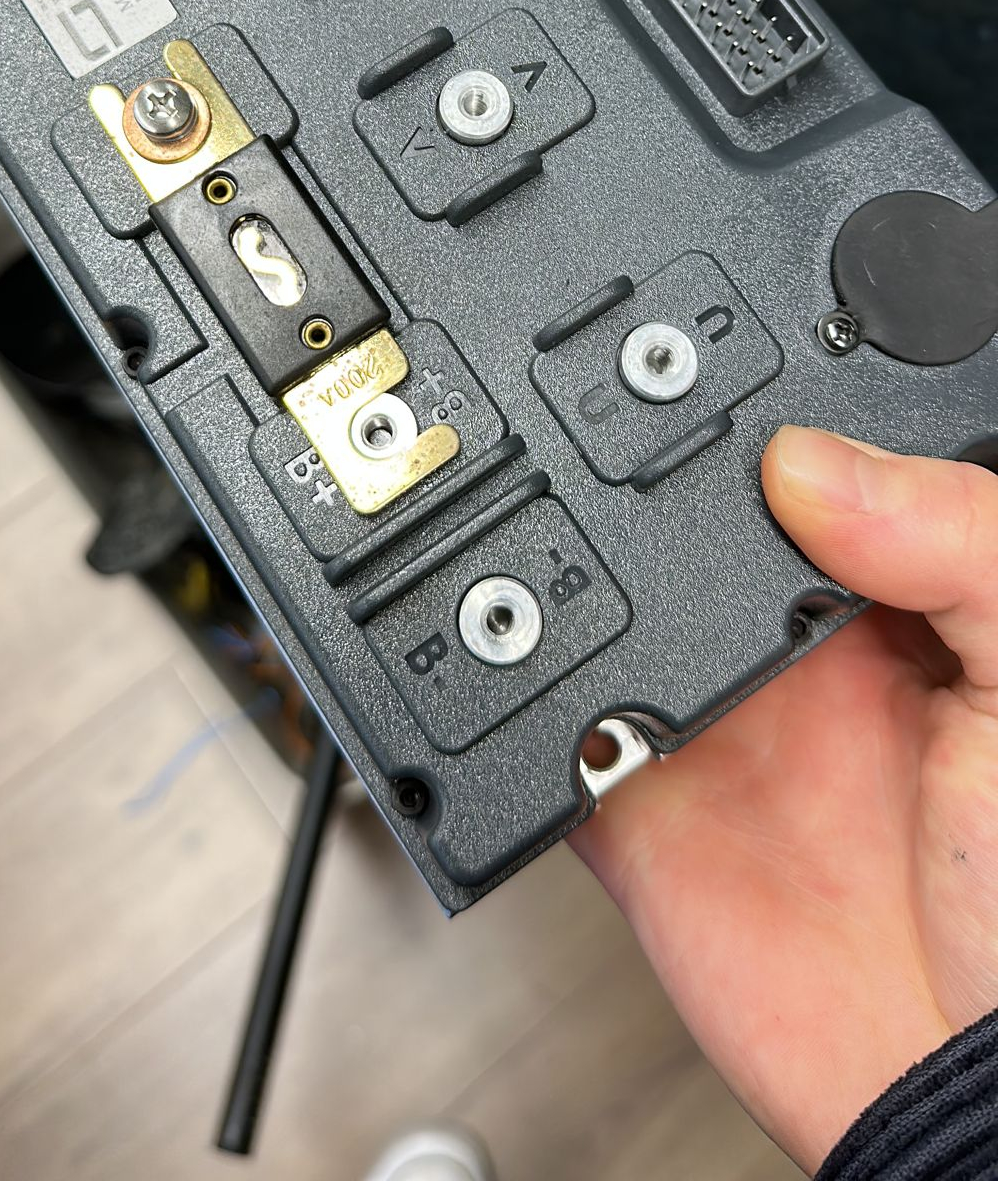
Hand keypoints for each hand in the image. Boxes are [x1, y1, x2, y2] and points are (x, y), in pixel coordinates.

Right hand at [572, 428, 997, 1173]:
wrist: (964, 1083)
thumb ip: (955, 541)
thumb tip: (811, 461)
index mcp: (895, 601)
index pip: (811, 475)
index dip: (770, 428)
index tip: (727, 387)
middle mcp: (791, 654)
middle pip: (688, 529)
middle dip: (645, 484)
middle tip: (624, 453)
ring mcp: (707, 727)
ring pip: (606, 612)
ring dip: (573, 575)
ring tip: (576, 543)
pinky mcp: (628, 808)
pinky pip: (547, 733)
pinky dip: (518, 697)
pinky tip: (531, 660)